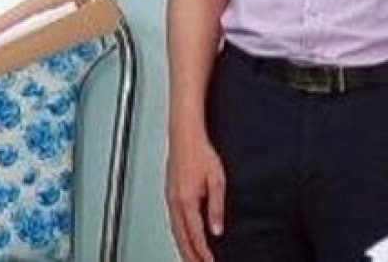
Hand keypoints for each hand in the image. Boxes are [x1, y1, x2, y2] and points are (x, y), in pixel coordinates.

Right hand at [165, 131, 225, 261]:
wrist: (185, 137)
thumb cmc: (201, 153)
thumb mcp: (217, 180)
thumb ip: (216, 207)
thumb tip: (217, 228)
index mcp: (186, 201)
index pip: (195, 235)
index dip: (203, 252)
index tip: (210, 261)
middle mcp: (175, 203)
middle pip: (181, 238)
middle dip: (190, 256)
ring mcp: (170, 200)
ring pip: (175, 232)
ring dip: (183, 248)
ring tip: (192, 258)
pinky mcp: (170, 195)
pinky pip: (173, 222)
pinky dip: (179, 235)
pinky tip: (184, 238)